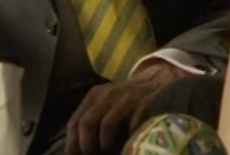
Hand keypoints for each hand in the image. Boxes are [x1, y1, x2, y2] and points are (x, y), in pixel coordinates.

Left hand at [65, 62, 189, 154]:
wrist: (158, 82)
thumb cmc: (128, 102)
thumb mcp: (107, 105)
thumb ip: (94, 122)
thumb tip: (81, 150)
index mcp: (95, 96)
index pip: (75, 122)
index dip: (72, 143)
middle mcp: (108, 95)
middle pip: (86, 123)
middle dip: (86, 146)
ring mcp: (126, 98)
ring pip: (106, 124)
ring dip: (105, 143)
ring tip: (109, 150)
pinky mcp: (144, 104)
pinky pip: (131, 126)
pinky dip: (127, 139)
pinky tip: (129, 144)